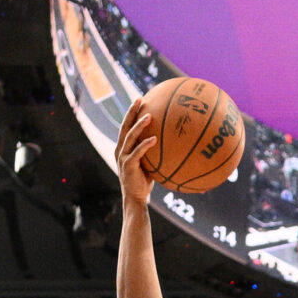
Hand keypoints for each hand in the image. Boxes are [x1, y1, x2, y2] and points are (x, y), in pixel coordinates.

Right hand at [116, 91, 163, 207]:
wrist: (136, 199)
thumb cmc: (145, 182)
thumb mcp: (150, 164)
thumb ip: (155, 153)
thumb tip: (176, 145)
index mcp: (123, 147)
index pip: (126, 125)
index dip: (132, 112)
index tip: (140, 99)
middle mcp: (120, 150)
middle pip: (124, 126)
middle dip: (131, 111)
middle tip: (140, 98)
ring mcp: (122, 157)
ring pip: (129, 136)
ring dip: (139, 125)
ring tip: (149, 115)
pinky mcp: (128, 165)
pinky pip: (137, 152)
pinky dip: (145, 145)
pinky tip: (155, 138)